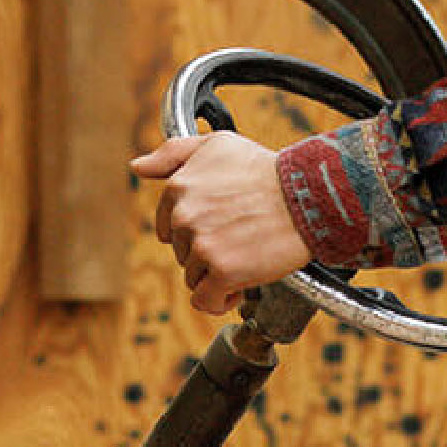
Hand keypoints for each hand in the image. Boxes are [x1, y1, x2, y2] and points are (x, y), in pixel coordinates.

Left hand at [130, 131, 312, 313]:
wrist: (309, 194)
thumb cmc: (269, 170)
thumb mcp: (218, 145)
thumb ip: (173, 154)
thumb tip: (138, 166)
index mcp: (179, 187)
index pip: (171, 228)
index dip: (197, 232)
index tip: (222, 227)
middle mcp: (185, 216)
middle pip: (184, 253)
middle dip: (210, 251)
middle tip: (243, 238)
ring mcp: (202, 245)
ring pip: (194, 277)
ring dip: (217, 275)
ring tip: (248, 257)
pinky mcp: (221, 271)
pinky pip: (206, 300)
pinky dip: (221, 300)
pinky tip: (240, 286)